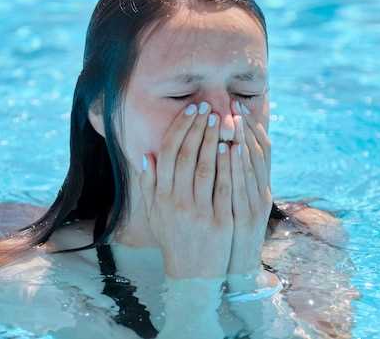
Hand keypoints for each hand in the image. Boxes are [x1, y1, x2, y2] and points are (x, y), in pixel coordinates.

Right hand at [140, 102, 233, 278]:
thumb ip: (149, 184)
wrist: (193, 273)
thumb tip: (146, 154)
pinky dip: (228, 166)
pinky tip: (234, 147)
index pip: (168, 154)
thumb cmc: (175, 237)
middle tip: (209, 106)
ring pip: (205, 168)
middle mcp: (177, 202)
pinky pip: (224, 188)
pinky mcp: (219, 222)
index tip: (191, 110)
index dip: (179, 129)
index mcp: (162, 196)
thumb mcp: (156, 212)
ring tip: (222, 119)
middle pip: (186, 156)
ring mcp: (198, 212)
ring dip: (213, 140)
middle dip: (197, 128)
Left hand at [227, 100, 271, 274]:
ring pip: (254, 165)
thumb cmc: (229, 231)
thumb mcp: (234, 202)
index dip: (250, 126)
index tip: (238, 105)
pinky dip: (238, 165)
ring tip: (234, 117)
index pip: (259, 149)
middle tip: (235, 104)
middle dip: (247, 127)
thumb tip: (223, 147)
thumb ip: (230, 177)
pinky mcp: (251, 217)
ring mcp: (257, 204)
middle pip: (258, 152)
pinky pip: (243, 186)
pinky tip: (230, 148)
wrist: (235, 267)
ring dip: (244, 139)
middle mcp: (262, 191)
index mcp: (257, 186)